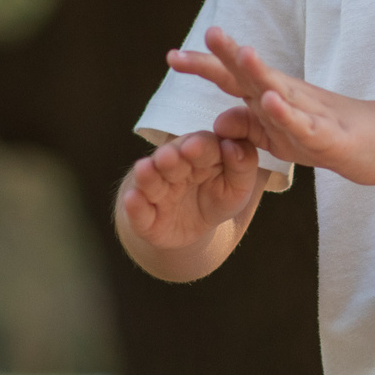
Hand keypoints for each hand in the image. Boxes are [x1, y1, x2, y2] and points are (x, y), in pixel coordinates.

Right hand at [118, 126, 263, 253]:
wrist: (194, 230)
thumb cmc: (217, 198)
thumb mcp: (238, 186)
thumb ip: (243, 164)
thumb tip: (235, 146)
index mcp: (201, 154)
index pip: (202, 145)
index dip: (199, 146)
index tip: (196, 146)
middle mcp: (175, 167)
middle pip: (171, 160)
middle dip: (170, 158)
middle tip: (168, 157)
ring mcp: (157, 191)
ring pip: (151, 181)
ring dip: (148, 176)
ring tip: (145, 170)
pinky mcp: (144, 216)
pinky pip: (138, 211)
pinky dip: (134, 205)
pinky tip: (132, 199)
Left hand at [168, 27, 374, 185]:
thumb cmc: (326, 135)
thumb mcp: (277, 137)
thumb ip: (247, 127)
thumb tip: (216, 120)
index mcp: (272, 97)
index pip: (233, 78)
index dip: (205, 65)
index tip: (172, 56)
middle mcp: (288, 98)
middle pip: (254, 74)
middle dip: (229, 55)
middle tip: (209, 31)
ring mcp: (308, 115)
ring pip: (281, 91)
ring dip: (261, 72)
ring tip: (243, 52)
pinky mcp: (327, 137)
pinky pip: (304, 125)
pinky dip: (287, 114)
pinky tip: (271, 101)